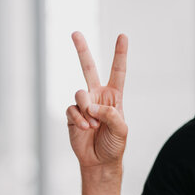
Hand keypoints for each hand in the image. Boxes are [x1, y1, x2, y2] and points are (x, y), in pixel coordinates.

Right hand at [67, 32, 128, 168]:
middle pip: (88, 68)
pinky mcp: (72, 115)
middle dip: (81, 50)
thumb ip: (110, 114)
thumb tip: (91, 106)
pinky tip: (85, 128)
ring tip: (93, 125)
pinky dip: (79, 119)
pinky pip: (72, 109)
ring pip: (80, 94)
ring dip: (87, 110)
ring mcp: (83, 105)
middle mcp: (97, 96)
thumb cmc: (114, 145)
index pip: (118, 71)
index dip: (120, 54)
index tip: (122, 36)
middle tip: (74, 33)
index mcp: (114, 96)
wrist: (99, 161)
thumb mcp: (121, 130)